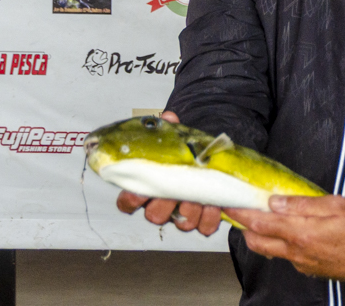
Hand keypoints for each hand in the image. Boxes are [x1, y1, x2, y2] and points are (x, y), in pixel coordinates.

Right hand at [114, 110, 222, 235]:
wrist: (216, 161)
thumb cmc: (190, 154)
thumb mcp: (180, 139)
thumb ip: (171, 130)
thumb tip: (168, 117)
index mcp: (151, 186)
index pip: (128, 201)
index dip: (130, 199)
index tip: (138, 191)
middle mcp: (164, 205)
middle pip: (154, 215)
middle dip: (164, 204)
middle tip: (174, 192)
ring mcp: (184, 215)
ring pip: (180, 224)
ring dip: (189, 210)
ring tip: (198, 197)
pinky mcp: (204, 222)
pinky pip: (204, 228)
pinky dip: (209, 217)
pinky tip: (214, 204)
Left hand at [225, 195, 344, 281]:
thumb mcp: (336, 205)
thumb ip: (303, 204)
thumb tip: (275, 202)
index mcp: (302, 233)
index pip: (261, 223)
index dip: (242, 213)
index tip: (231, 204)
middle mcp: (297, 252)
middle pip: (257, 242)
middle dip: (245, 227)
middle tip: (243, 211)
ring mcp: (302, 263)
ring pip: (271, 250)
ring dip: (261, 236)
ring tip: (264, 218)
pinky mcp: (309, 269)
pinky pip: (287, 256)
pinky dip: (280, 243)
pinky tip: (291, 231)